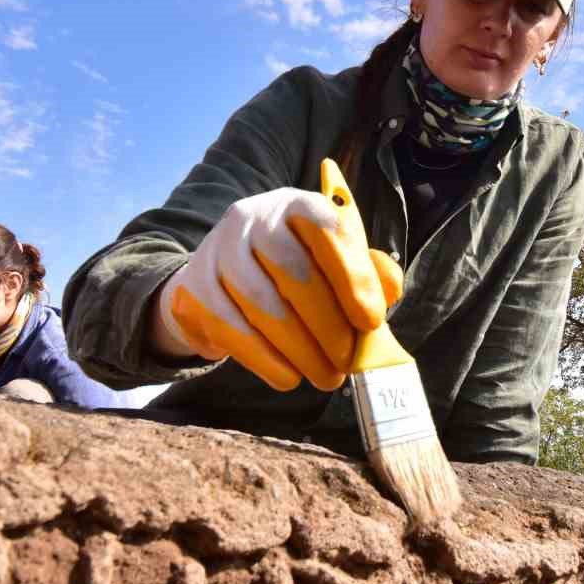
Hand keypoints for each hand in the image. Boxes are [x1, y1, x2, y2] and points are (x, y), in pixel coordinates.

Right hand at [155, 159, 403, 390]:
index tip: (372, 321)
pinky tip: (289, 378)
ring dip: (300, 350)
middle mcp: (254, 218)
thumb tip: (388, 292)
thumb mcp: (333, 261)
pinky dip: (264, 360)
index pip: (327, 230)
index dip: (353, 277)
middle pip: (294, 273)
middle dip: (329, 326)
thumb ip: (368, 272)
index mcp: (297, 205)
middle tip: (348, 362)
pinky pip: (231, 328)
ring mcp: (219, 250)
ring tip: (327, 378)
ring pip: (262, 305)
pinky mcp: (195, 286)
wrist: (222, 276)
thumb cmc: (293, 268)